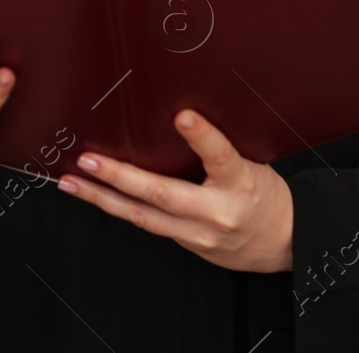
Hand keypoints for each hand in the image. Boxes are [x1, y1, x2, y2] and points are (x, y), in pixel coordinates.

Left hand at [56, 109, 293, 272]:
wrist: (286, 244)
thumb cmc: (265, 195)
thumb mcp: (252, 163)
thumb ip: (219, 148)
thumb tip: (179, 115)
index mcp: (241, 182)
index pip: (222, 156)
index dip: (202, 135)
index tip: (182, 116)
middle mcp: (217, 212)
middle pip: (163, 194)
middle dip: (120, 176)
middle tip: (88, 160)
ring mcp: (198, 234)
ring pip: (143, 216)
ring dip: (102, 198)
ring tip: (72, 183)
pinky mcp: (187, 245)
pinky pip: (147, 224)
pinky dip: (119, 209)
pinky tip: (96, 196)